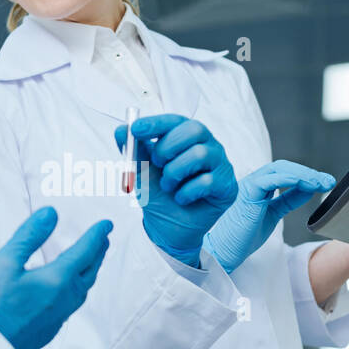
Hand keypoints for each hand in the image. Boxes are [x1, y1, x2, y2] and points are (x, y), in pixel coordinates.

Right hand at [0, 207, 111, 348]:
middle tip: (103, 240)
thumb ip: (30, 236)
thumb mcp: (5, 262)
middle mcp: (64, 300)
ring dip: (89, 273)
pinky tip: (65, 292)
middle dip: (98, 254)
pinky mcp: (49, 331)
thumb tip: (51, 214)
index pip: (85, 252)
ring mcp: (58, 318)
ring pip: (82, 291)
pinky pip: (71, 306)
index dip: (96, 236)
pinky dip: (76, 292)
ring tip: (89, 263)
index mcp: (57, 280)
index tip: (107, 225)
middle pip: (89, 272)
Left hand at [114, 114, 237, 267]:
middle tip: (157, 164)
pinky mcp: (227, 186)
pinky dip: (186, 192)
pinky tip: (182, 199)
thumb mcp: (141, 172)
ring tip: (168, 186)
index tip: (135, 129)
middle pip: (194, 129)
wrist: (167, 227)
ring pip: (200, 154)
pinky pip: (207, 181)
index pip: (175, 120)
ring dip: (175, 173)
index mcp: (185, 137)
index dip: (156, 123)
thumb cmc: (158, 194)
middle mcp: (207, 146)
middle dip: (168, 147)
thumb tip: (121, 130)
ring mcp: (220, 164)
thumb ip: (133, 151)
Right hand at [204, 160, 336, 272]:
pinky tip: (305, 184)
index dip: (306, 175)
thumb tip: (308, 190)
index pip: (284, 173)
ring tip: (320, 183)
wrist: (222, 252)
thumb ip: (287, 201)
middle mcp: (252, 183)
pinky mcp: (246, 194)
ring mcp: (248, 186)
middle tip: (328, 181)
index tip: (325, 183)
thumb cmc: (242, 237)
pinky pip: (269, 180)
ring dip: (303, 174)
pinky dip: (289, 179)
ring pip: (278, 170)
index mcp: (257, 187)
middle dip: (308, 172)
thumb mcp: (272, 215)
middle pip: (283, 167)